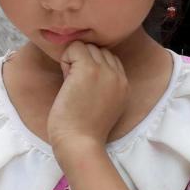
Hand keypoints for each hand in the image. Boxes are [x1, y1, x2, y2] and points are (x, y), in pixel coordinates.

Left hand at [47, 43, 127, 157]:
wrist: (80, 143)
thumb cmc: (84, 130)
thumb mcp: (105, 106)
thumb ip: (104, 86)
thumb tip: (83, 67)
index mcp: (124, 84)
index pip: (110, 58)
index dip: (93, 67)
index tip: (83, 87)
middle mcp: (118, 75)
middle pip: (98, 50)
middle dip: (83, 62)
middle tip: (75, 85)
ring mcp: (104, 70)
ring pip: (86, 46)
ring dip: (74, 60)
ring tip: (71, 83)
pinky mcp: (88, 69)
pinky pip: (74, 47)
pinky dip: (65, 59)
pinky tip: (66, 80)